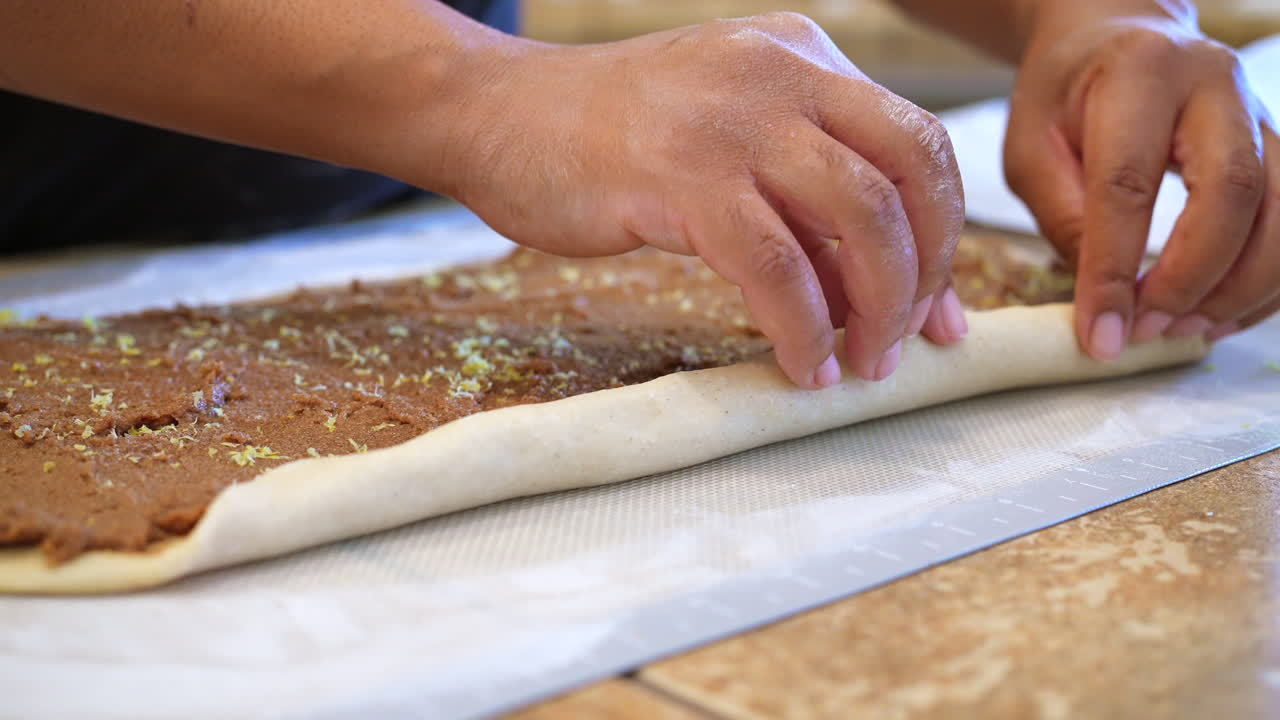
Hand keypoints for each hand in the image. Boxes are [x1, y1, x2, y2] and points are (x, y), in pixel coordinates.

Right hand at [421, 12, 966, 387]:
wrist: (497, 114)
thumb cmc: (611, 141)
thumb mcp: (729, 142)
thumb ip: (805, 199)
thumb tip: (884, 290)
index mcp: (803, 56)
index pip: (917, 144)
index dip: (945, 237)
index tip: (937, 314)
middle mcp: (782, 73)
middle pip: (912, 171)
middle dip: (925, 273)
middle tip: (901, 342)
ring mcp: (732, 120)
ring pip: (859, 217)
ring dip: (877, 307)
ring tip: (859, 363)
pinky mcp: (680, 176)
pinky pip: (775, 267)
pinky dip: (802, 327)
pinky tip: (800, 364)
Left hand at [1003, 1, 1279, 358]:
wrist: (1115, 35)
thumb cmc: (1064, 95)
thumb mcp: (1030, 150)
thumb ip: (1062, 216)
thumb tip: (1101, 299)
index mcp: (1139, 76)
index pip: (1129, 185)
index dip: (1116, 269)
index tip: (1102, 333)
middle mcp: (1216, 86)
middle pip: (1234, 192)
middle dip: (1194, 278)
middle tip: (1149, 328)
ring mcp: (1261, 115)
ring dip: (1241, 289)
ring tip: (1182, 330)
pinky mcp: (1279, 148)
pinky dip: (1264, 283)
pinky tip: (1217, 315)